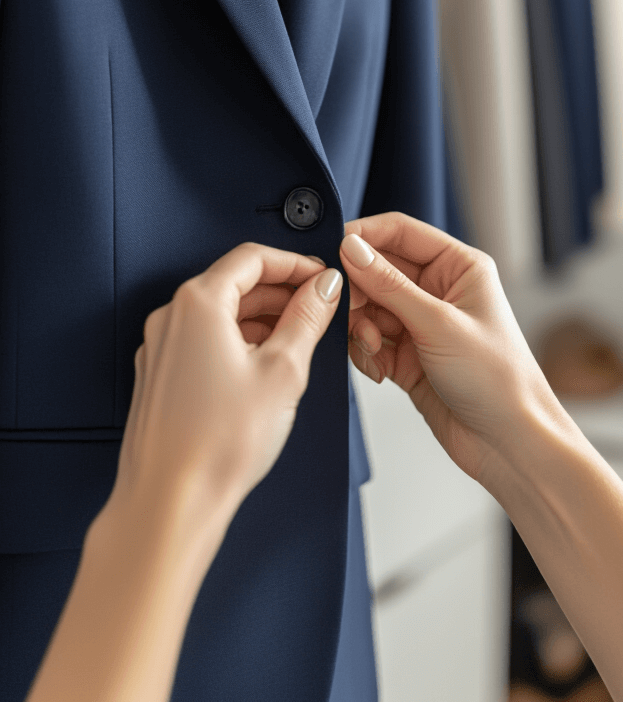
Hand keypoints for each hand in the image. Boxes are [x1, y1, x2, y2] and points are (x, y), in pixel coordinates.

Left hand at [106, 244, 341, 551]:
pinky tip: (264, 367)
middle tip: (318, 306)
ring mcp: (160, 349)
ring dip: (261, 318)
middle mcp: (171, 318)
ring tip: (298, 339)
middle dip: (280, 291)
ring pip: (219, 314)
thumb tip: (323, 289)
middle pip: (234, 283)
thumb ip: (307, 319)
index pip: (251, 257)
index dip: (294, 263)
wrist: (171, 502)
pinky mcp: (160, 378)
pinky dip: (237, 342)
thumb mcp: (283, 371)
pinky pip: (203, 341)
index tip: (321, 277)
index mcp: (198, 303)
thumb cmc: (217, 443)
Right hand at [342, 213, 557, 487]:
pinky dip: (364, 353)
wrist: (509, 444)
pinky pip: (368, 340)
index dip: (363, 237)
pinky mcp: (407, 356)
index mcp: (458, 266)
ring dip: (359, 327)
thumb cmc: (498, 380)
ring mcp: (421, 324)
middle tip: (343, 310)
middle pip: (377, 270)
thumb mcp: (439, 324)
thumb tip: (351, 248)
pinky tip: (378, 371)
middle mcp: (439, 290)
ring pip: (368, 307)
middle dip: (358, 291)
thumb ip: (389, 285)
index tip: (332, 250)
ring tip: (370, 348)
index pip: (400, 233)